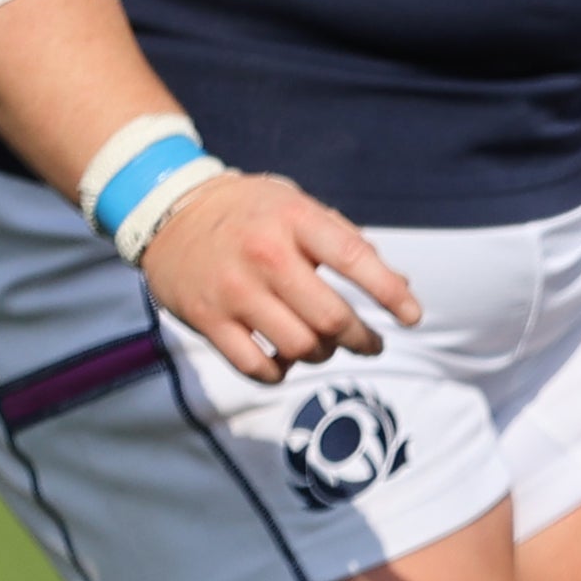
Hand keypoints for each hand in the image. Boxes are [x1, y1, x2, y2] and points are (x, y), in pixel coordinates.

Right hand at [137, 172, 426, 379]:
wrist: (168, 210)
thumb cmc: (253, 213)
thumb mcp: (299, 207)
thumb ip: (349, 242)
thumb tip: (403, 285)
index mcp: (294, 220)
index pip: (355, 260)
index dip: (391, 294)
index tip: (412, 317)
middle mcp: (264, 255)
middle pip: (331, 319)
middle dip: (362, 339)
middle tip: (371, 343)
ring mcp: (232, 290)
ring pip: (299, 348)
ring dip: (322, 355)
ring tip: (324, 345)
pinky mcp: (206, 319)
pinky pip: (256, 367)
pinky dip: (279, 373)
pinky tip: (284, 359)